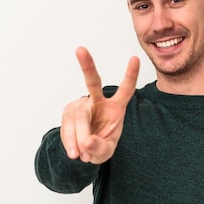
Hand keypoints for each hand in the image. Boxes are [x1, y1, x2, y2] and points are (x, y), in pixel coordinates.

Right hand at [60, 47, 139, 163]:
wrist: (82, 150)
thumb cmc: (100, 145)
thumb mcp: (106, 151)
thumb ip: (100, 148)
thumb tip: (87, 142)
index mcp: (115, 108)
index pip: (125, 90)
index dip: (130, 75)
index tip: (135, 58)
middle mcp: (98, 101)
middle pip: (92, 83)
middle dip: (87, 65)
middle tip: (80, 49)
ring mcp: (81, 106)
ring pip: (79, 118)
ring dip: (79, 139)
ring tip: (81, 154)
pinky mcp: (68, 112)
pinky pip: (68, 127)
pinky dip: (70, 142)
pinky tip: (74, 152)